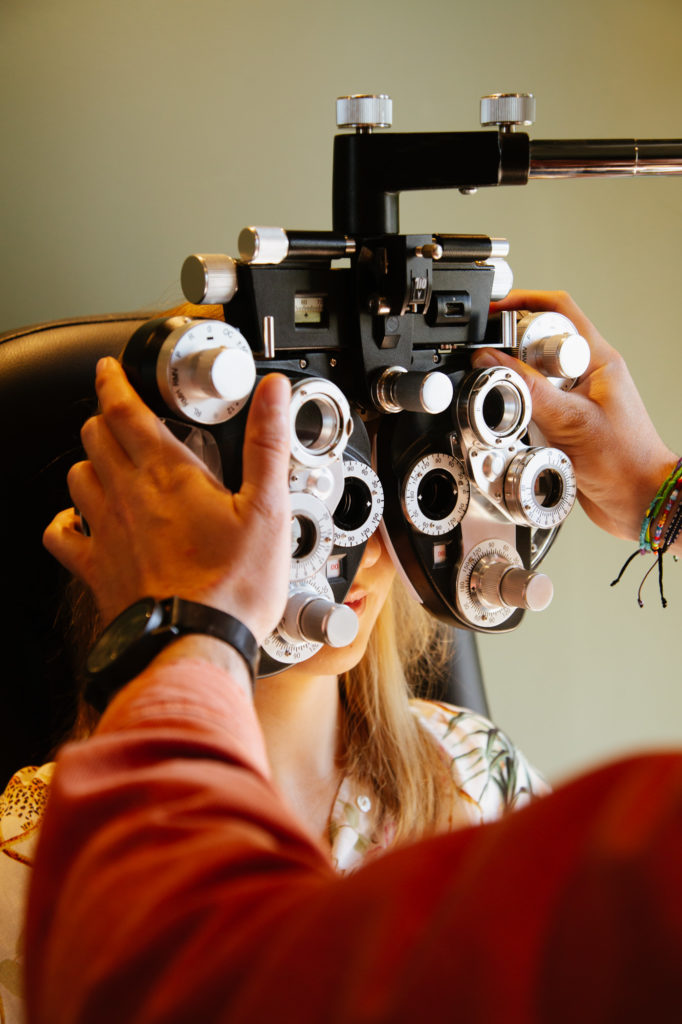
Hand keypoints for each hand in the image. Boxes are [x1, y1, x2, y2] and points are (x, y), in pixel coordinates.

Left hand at [43, 359, 291, 642]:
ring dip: (92, 461)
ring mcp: (104, 531)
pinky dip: (66, 520)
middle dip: (107, 417)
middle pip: (96, 435)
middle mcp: (126, 495)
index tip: (113, 370)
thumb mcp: (268, 509)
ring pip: (78, 475)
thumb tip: (272, 393)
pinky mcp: (95, 567)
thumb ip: (267, 444)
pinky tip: (81, 521)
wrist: (195, 645)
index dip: (115, 382)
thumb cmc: (232, 586)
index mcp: (167, 474)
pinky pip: (61, 533)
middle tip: (123, 415)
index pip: (125, 409)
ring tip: (111, 462)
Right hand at [471, 291, 678, 541]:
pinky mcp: (567, 422)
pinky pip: (535, 406)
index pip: (557, 311)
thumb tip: (490, 362)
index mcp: (598, 360)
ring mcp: (577, 398)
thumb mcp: (571, 421)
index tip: (491, 312)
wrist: (640, 502)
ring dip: (515, 387)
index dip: (523, 305)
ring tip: (507, 401)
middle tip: (493, 366)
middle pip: (538, 343)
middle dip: (512, 352)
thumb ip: (528, 390)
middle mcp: (587, 375)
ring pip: (533, 376)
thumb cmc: (625, 463)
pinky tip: (520, 427)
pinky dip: (520, 413)